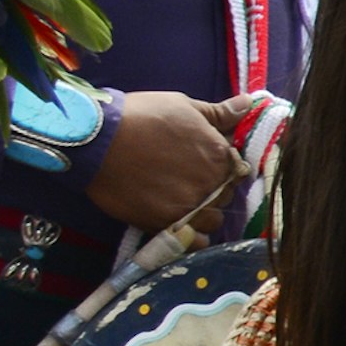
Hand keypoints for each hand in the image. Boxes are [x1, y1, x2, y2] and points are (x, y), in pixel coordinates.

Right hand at [87, 89, 248, 232]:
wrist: (97, 140)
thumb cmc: (140, 117)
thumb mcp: (183, 106)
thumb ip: (220, 112)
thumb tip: (248, 104)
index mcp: (220, 155)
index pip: (236, 170)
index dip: (219, 168)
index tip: (198, 164)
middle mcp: (212, 184)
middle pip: (225, 195)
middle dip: (211, 190)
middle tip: (182, 180)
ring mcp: (191, 206)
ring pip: (212, 220)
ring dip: (201, 214)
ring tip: (176, 200)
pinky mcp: (168, 224)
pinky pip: (195, 241)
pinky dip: (191, 237)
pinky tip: (178, 224)